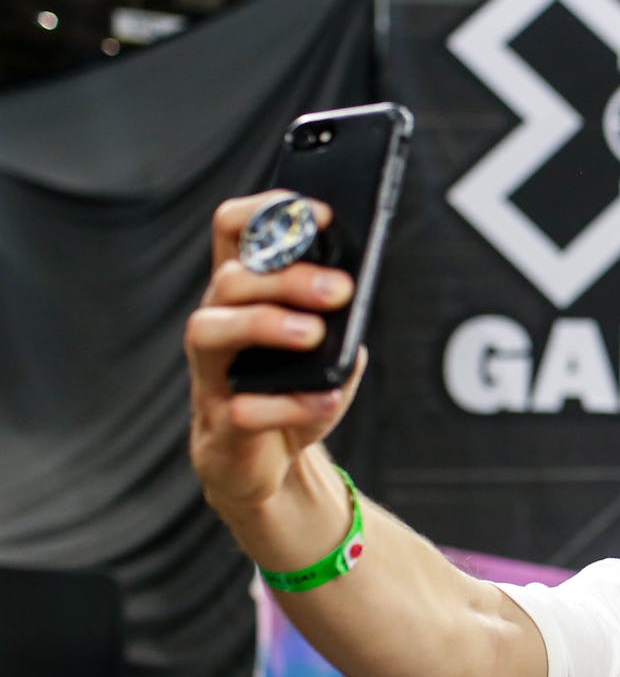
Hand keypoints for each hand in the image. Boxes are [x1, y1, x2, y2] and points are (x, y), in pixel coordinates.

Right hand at [185, 192, 361, 517]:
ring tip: (313, 335)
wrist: (271, 465)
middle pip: (231, 279)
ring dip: (265, 324)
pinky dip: (289, 405)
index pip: (234, 230)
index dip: (269, 211)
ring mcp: (211, 374)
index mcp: (244, 295)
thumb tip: (353, 300)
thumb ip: (341, 323)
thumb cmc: (296, 392)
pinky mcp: (220, 424)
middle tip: (340, 289)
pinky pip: (243, 409)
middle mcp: (217, 324)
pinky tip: (324, 401)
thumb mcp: (330, 351)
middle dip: (287, 277)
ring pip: (209, 329)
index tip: (320, 214)